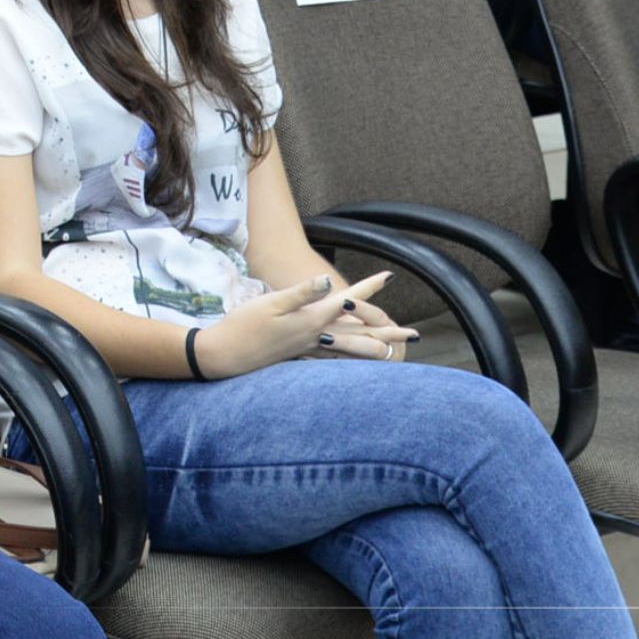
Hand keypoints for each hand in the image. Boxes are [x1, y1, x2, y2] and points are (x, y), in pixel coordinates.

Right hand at [195, 271, 405, 376]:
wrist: (224, 357)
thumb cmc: (243, 326)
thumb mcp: (271, 303)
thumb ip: (301, 292)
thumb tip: (329, 281)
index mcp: (311, 319)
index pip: (348, 300)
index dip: (369, 287)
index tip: (390, 276)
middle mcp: (316, 337)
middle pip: (359, 333)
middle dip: (388, 333)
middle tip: (414, 335)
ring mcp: (308, 349)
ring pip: (350, 350)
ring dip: (374, 349)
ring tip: (394, 352)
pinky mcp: (298, 356)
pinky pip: (333, 358)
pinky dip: (348, 359)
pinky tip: (352, 362)